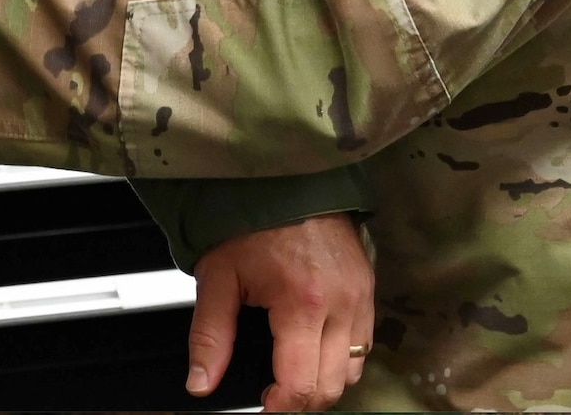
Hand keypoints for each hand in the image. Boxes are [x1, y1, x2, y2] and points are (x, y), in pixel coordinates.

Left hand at [188, 214, 373, 410]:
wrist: (287, 178)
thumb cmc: (251, 219)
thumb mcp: (218, 275)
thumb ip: (209, 335)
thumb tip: (200, 382)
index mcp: (302, 303)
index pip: (301, 384)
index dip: (280, 406)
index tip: (264, 405)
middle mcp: (341, 304)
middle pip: (332, 386)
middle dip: (303, 400)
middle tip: (276, 394)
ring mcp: (361, 297)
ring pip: (354, 369)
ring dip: (326, 380)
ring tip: (294, 371)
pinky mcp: (370, 289)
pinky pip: (364, 343)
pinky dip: (342, 356)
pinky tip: (315, 346)